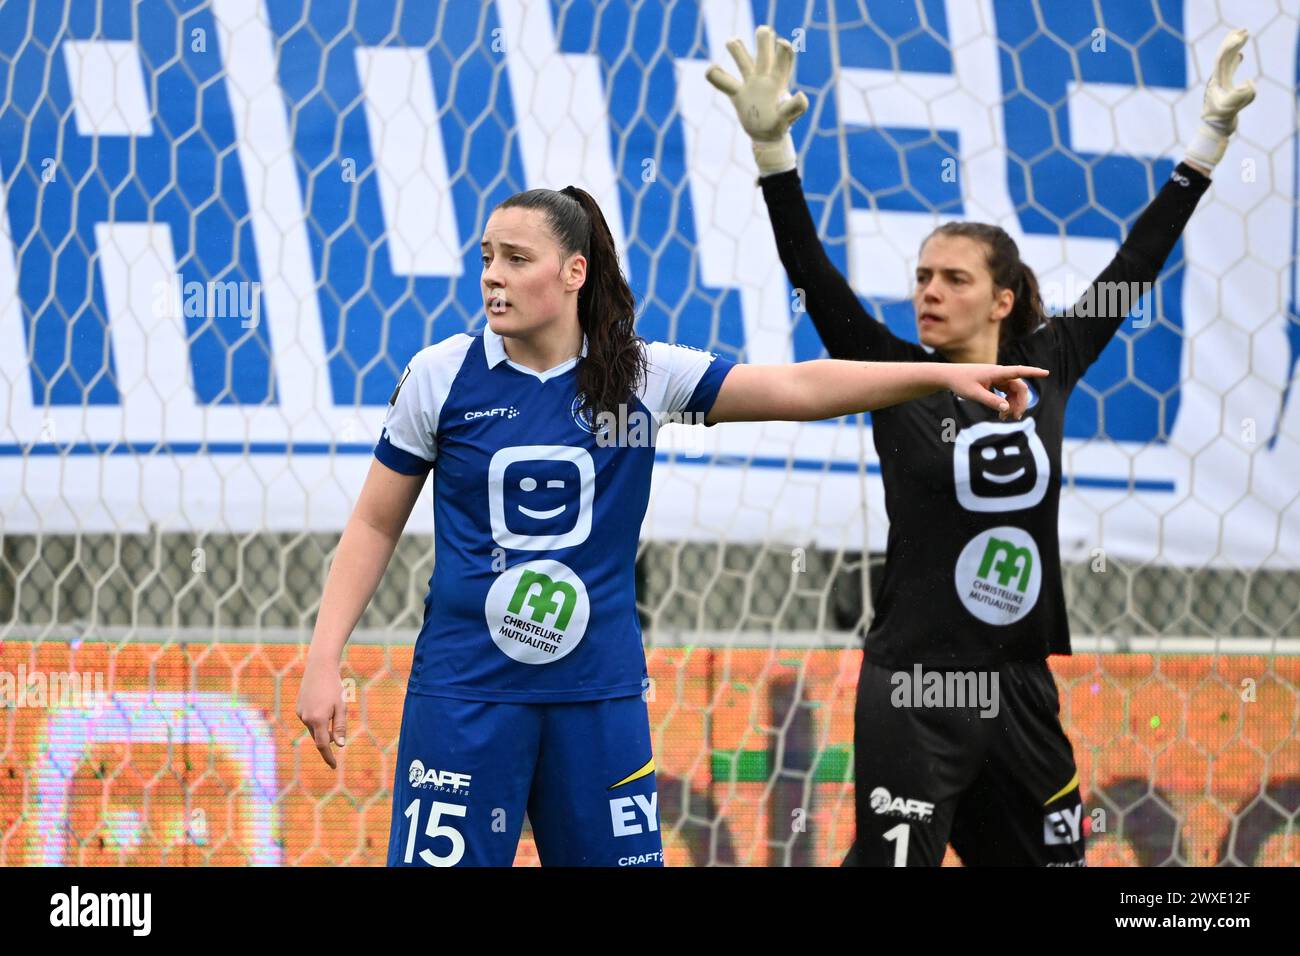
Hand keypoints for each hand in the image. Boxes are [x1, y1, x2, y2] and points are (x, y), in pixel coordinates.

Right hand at [296, 653, 346, 768]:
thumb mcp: (341, 707)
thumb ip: (340, 726)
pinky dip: (317, 719)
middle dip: (328, 739)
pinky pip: (309, 720)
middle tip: (338, 735)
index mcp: (318, 720)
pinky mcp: (298, 709)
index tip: (333, 766)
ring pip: (314, 728)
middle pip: (319, 737)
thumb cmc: (334, 687)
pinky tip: (323, 704)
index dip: (328, 756)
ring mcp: (300, 714)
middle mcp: (306, 719)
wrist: (319, 669)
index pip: (323, 745)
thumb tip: (340, 745)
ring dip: (323, 727)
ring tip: (332, 709)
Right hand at [705, 25, 809, 175]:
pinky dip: (716, 76)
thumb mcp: (787, 119)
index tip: (781, 43)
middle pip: (763, 54)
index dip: (783, 51)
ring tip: (731, 40)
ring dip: (737, 50)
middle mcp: (764, 78)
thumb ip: (795, 108)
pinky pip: (724, 83)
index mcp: (778, 82)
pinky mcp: (737, 94)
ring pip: (743, 62)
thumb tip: (801, 95)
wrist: (766, 136)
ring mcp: (749, 84)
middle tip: (763, 30)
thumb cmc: (779, 126)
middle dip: (763, 40)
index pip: (783, 60)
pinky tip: (710, 70)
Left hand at [946, 364, 1048, 419]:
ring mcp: (998, 378)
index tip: (1046, 373)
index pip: (1018, 371)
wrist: (949, 377)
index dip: (1033, 372)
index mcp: (996, 373)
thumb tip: (1007, 409)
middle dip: (1020, 402)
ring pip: (1014, 391)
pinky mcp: (995, 383)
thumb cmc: (960, 383)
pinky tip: (1001, 413)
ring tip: (1004, 418)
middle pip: (1019, 387)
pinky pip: (1007, 393)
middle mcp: (1000, 374)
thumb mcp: (974, 394)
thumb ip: (991, 401)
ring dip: (1013, 405)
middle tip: (1015, 418)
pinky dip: (1006, 403)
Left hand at [1186, 28, 1255, 169]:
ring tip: (1242, 37)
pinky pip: (1229, 70)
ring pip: (1225, 61)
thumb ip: (1241, 95)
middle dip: (1232, 42)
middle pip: (1222, 56)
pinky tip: (1241, 56)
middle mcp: (1216, 80)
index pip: (1222, 59)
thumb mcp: (1230, 108)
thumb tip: (1249, 82)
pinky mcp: (1224, 88)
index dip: (1231, 46)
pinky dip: (1235, 61)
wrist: (1214, 130)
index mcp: (1217, 81)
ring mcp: (1220, 83)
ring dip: (1233, 48)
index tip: (1241, 36)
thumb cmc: (1221, 120)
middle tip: (1244, 30)